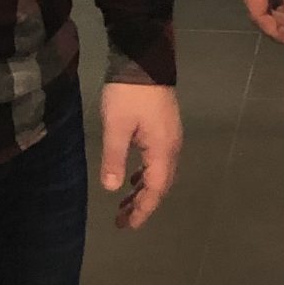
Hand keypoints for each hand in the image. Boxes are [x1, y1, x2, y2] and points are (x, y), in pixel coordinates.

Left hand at [99, 83, 181, 231]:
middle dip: (142, 204)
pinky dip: (145, 174)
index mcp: (161, 150)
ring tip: (125, 204)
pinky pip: (157, 161)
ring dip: (143, 190)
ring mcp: (170, 137)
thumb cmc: (128, 94)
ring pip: (159, 173)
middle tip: (122, 220)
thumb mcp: (116, 126)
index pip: (155, 190)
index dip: (142, 210)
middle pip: (160, 185)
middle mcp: (171, 148)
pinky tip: (133, 177)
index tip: (128, 226)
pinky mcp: (165, 128)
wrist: (144, 59)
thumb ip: (115, 159)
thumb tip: (112, 189)